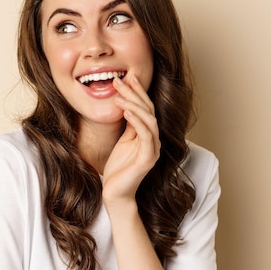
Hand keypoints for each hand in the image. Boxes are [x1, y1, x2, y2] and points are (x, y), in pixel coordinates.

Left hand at [102, 75, 160, 203]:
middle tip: (120, 79)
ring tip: (119, 94)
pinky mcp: (148, 159)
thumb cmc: (118, 168)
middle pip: (148, 110)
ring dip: (134, 105)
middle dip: (134, 93)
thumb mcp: (123, 141)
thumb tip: (127, 104)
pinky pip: (146, 136)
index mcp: (148, 135)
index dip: (137, 91)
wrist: (116, 193)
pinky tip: (126, 112)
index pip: (146, 108)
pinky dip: (137, 121)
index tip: (126, 76)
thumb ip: (129, 125)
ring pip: (149, 120)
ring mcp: (153, 150)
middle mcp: (154, 140)